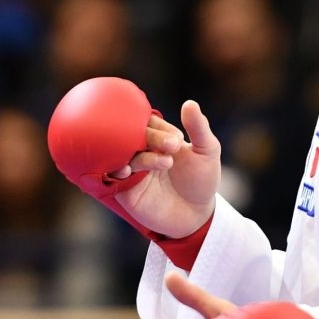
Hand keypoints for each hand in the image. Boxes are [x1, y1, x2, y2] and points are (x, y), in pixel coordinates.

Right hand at [111, 101, 222, 237]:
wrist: (197, 215)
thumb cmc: (202, 180)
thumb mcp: (207, 151)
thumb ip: (198, 128)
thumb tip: (190, 103)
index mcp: (158, 138)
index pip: (148, 122)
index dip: (160, 128)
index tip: (178, 141)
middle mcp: (141, 150)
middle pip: (133, 135)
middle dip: (152, 138)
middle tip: (172, 147)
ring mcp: (132, 169)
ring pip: (124, 154)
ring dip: (143, 157)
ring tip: (166, 163)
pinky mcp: (124, 189)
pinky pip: (111, 175)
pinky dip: (116, 170)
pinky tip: (127, 170)